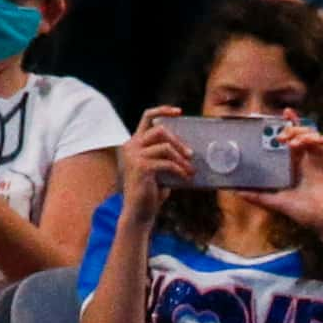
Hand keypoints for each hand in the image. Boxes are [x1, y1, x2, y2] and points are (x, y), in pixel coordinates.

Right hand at [117, 107, 195, 225]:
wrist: (140, 211)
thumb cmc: (152, 190)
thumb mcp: (160, 168)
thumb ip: (166, 155)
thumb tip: (190, 149)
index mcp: (134, 143)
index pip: (146, 118)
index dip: (162, 110)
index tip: (179, 112)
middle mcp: (131, 146)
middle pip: (160, 130)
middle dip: (179, 141)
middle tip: (191, 155)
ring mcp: (134, 156)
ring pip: (165, 146)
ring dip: (182, 159)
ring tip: (191, 170)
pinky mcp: (141, 167)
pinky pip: (167, 163)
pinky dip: (180, 170)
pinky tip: (186, 178)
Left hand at [252, 122, 322, 249]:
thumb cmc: (307, 215)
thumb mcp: (277, 202)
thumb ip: (258, 196)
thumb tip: (236, 192)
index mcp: (300, 165)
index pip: (295, 139)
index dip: (291, 124)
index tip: (281, 114)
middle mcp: (313, 160)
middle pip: (305, 134)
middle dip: (293, 129)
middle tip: (281, 136)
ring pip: (317, 137)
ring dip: (305, 134)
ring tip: (293, 142)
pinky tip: (312, 142)